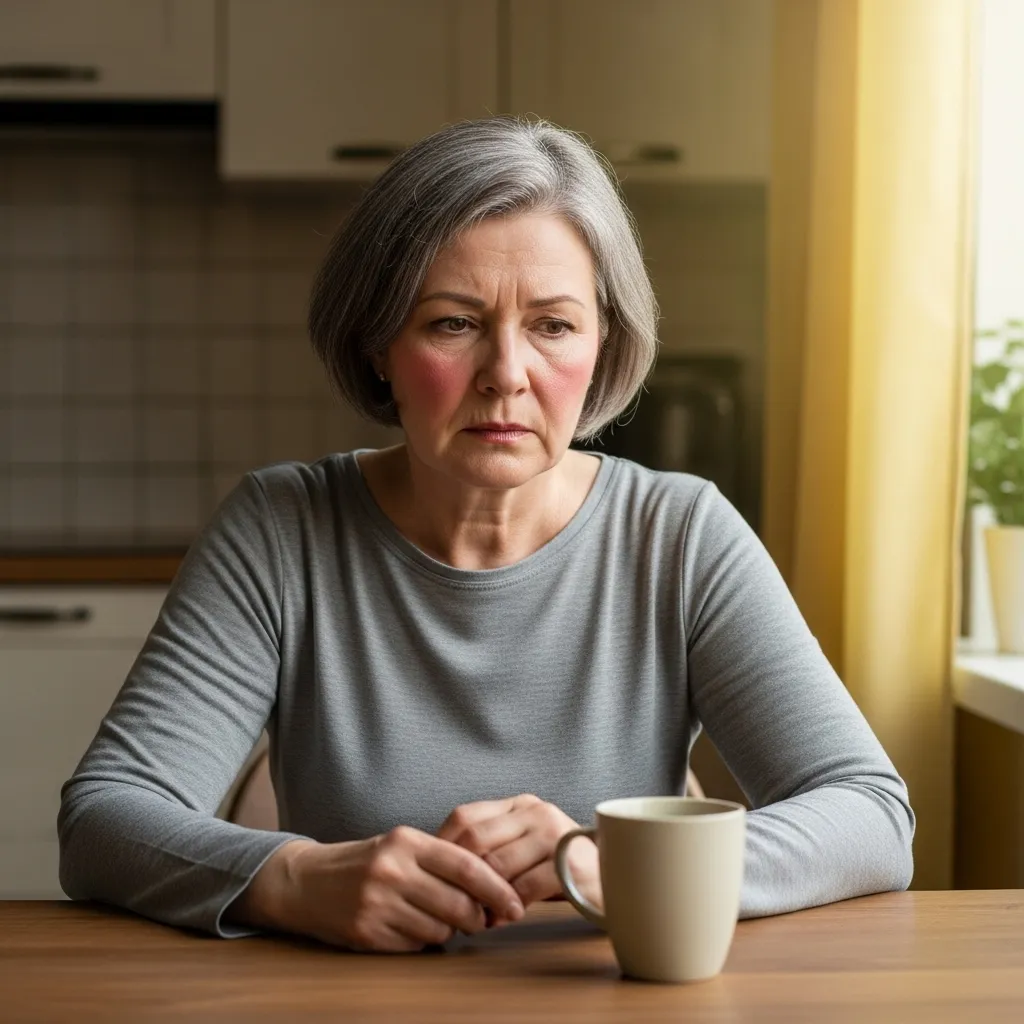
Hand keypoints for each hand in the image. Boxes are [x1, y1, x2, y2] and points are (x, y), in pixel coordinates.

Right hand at [228, 828, 524, 951]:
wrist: (305, 882)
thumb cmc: (365, 862)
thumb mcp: (400, 846)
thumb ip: (441, 861)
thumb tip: (491, 891)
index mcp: (406, 842)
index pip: (466, 865)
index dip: (497, 888)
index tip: (516, 905)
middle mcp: (393, 870)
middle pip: (459, 904)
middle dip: (477, 917)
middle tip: (479, 919)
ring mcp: (378, 903)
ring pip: (440, 929)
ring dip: (448, 931)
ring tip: (434, 918)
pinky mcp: (367, 932)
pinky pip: (416, 945)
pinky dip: (422, 941)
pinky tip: (408, 928)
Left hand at [437, 794, 601, 920]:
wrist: (617, 880)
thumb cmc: (560, 868)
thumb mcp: (525, 847)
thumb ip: (493, 846)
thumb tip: (444, 868)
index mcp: (520, 804)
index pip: (465, 816)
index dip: (443, 846)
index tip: (435, 875)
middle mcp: (536, 811)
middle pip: (476, 838)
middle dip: (459, 875)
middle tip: (451, 901)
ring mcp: (554, 835)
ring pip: (497, 865)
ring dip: (481, 896)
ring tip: (476, 916)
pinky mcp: (568, 864)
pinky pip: (523, 887)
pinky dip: (507, 907)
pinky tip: (503, 918)